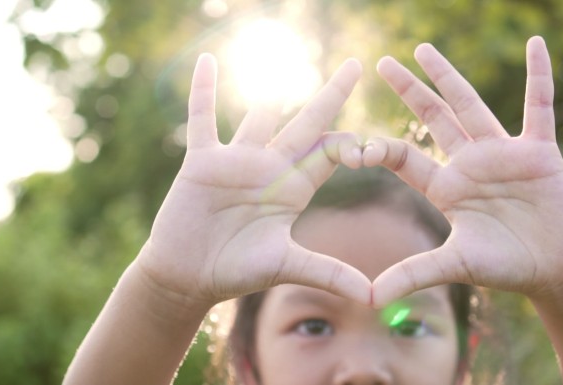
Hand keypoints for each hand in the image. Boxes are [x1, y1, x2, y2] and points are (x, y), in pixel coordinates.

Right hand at [137, 54, 370, 307]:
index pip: (331, 153)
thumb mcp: (287, 267)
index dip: (352, 145)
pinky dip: (203, 91)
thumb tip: (373, 297)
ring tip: (284, 58)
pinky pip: (202, 119)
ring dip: (271, 93)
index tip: (369, 150)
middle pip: (307, 122)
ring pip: (259, 116)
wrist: (188, 276)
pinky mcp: (202, 161)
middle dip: (331, 95)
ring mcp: (237, 161)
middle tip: (356, 65)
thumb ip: (329, 274)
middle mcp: (271, 168)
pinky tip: (206, 61)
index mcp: (295, 189)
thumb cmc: (237, 271)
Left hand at [367, 37, 562, 305]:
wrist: (556, 269)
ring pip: (471, 106)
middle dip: (409, 91)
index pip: (404, 159)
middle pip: (432, 119)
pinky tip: (535, 46)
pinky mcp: (539, 151)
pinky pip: (538, 107)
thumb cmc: (506, 266)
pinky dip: (539, 77)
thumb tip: (370, 298)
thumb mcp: (455, 266)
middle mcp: (468, 164)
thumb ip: (414, 274)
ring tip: (425, 49)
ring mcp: (502, 153)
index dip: (379, 149)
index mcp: (446, 188)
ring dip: (449, 77)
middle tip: (384, 62)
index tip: (353, 141)